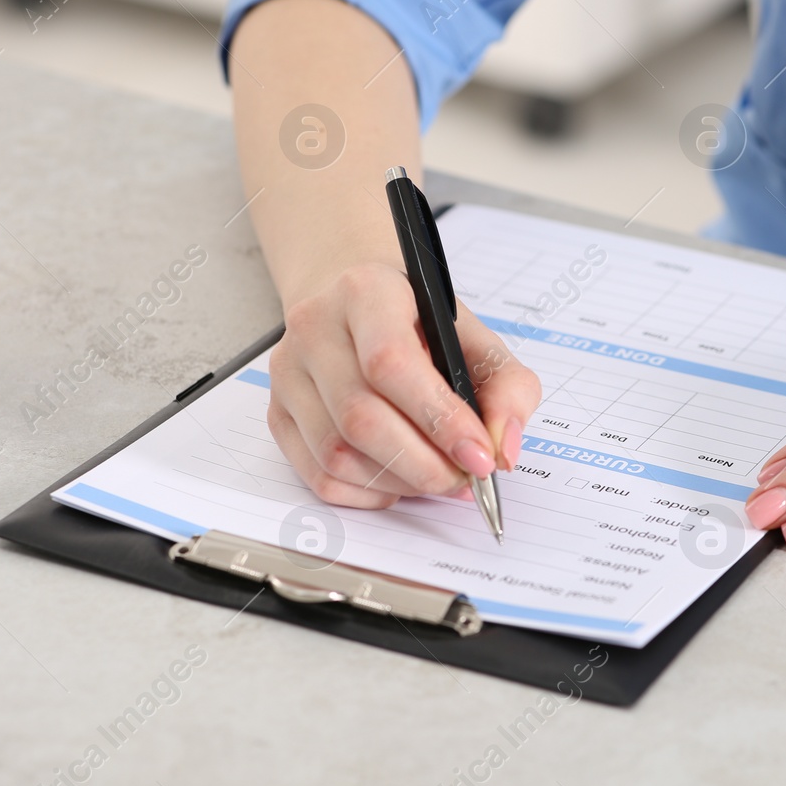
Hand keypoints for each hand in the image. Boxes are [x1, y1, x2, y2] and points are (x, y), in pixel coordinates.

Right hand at [267, 263, 541, 507]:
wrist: (354, 303)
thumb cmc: (419, 323)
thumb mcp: (475, 337)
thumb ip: (507, 387)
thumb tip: (502, 450)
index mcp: (366, 291)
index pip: (390, 362)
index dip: (438, 419)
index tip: (479, 457)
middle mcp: (315, 328)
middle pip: (360, 417)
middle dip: (423, 465)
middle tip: (464, 481)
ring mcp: (288, 373)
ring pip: (337, 454)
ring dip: (398, 483)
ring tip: (437, 479)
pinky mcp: (277, 413)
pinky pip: (318, 476)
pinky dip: (367, 493)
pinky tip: (398, 481)